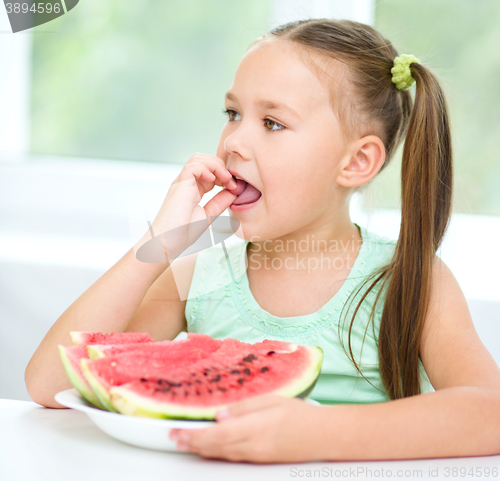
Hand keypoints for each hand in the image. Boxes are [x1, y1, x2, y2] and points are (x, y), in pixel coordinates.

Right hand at [134, 153, 237, 262]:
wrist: (167, 243)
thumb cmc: (182, 233)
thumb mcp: (208, 215)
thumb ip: (220, 202)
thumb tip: (234, 190)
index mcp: (193, 189)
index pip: (209, 170)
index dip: (224, 174)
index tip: (234, 186)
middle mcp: (186, 183)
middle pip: (204, 160)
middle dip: (221, 166)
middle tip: (232, 181)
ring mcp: (182, 183)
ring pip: (198, 159)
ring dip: (216, 165)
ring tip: (225, 179)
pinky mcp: (179, 185)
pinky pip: (193, 166)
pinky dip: (206, 169)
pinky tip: (214, 180)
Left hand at [169, 394, 321, 462]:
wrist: (322, 437)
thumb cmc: (300, 415)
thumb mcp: (271, 401)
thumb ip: (243, 408)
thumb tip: (219, 415)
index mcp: (254, 428)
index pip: (216, 435)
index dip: (193, 436)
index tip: (177, 432)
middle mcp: (252, 446)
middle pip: (214, 448)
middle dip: (192, 444)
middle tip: (174, 438)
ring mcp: (255, 456)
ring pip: (221, 455)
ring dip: (201, 449)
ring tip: (186, 443)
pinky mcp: (259, 460)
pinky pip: (232, 457)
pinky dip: (216, 452)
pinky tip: (209, 448)